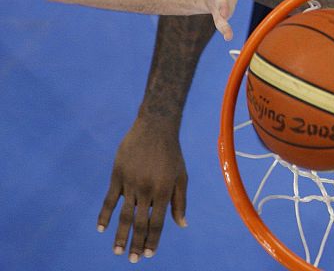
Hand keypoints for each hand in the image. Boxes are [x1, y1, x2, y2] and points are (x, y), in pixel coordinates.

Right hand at [97, 117, 186, 261]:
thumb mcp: (181, 175)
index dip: (152, 239)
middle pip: (140, 222)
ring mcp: (131, 183)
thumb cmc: (171, 153)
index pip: (157, 222)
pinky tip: (100, 229)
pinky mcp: (118, 175)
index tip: (147, 254)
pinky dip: (104, 215)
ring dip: (120, 235)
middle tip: (132, 260)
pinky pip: (109, 199)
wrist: (155, 126)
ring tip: (118, 252)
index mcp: (163, 190)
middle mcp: (147, 189)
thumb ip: (180, 201)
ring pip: (124, 215)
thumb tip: (182, 224)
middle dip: (136, 243)